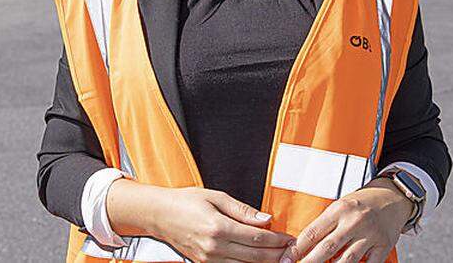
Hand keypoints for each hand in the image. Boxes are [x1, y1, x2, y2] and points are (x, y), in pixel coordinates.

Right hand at [108, 181, 293, 262]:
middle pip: (255, 257)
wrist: (159, 215)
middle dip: (277, 255)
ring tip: (281, 258)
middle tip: (293, 252)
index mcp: (218, 227)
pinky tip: (260, 261)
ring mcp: (209, 259)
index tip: (290, 238)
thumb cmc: (186, 201)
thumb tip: (266, 219)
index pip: (257, 238)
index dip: (277, 240)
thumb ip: (243, 210)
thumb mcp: (215, 196)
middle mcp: (214, 247)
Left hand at [283, 179, 411, 262]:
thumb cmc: (361, 203)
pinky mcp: (384, 245)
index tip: (286, 259)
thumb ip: (325, 225)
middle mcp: (354, 221)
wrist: (393, 197)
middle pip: (327, 248)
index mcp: (339, 209)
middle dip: (309, 262)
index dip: (297, 248)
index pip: (313, 232)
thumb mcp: (340, 207)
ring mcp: (370, 235)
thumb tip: (303, 247)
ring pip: (347, 260)